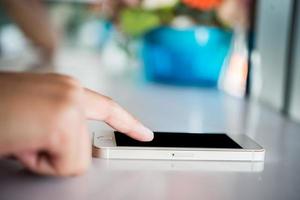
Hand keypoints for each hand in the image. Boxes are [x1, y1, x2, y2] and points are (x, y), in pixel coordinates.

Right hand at [0, 72, 152, 175]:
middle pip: (85, 147)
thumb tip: (74, 142)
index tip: (145, 134)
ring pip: (76, 159)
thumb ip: (61, 122)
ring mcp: (71, 106)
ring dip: (44, 158)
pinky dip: (39, 164)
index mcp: (67, 90)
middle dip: (56, 153)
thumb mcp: (36, 112)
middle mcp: (73, 93)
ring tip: (21, 138)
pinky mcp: (63, 123)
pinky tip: (21, 144)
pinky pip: (65, 165)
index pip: (108, 108)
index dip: (128, 123)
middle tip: (28, 138)